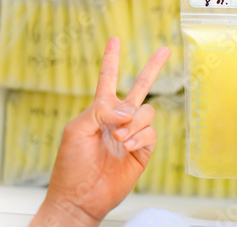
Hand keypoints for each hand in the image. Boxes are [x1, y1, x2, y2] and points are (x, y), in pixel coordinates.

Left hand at [30, 37, 170, 226]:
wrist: (82, 196)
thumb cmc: (71, 164)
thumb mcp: (77, 129)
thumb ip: (101, 110)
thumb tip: (129, 109)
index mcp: (100, 109)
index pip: (108, 78)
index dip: (112, 59)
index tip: (115, 40)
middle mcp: (119, 118)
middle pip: (141, 86)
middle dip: (153, 67)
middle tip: (165, 50)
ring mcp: (133, 133)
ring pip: (146, 112)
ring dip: (133, 124)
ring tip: (119, 139)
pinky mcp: (143, 149)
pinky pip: (151, 132)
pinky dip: (139, 137)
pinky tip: (127, 147)